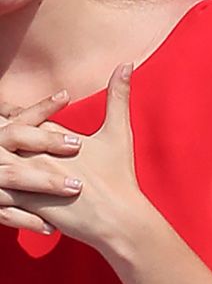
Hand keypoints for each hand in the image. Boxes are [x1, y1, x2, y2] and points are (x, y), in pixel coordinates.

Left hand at [2, 64, 148, 252]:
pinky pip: (5, 195)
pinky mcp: (32, 203)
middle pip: (4, 135)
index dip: (8, 114)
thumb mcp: (119, 134)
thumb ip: (118, 97)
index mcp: (55, 135)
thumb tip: (126, 63)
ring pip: (0, 163)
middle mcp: (40, 153)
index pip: (23, 117)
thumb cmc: (121, 179)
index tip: (2, 112)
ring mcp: (34, 178)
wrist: (121, 220)